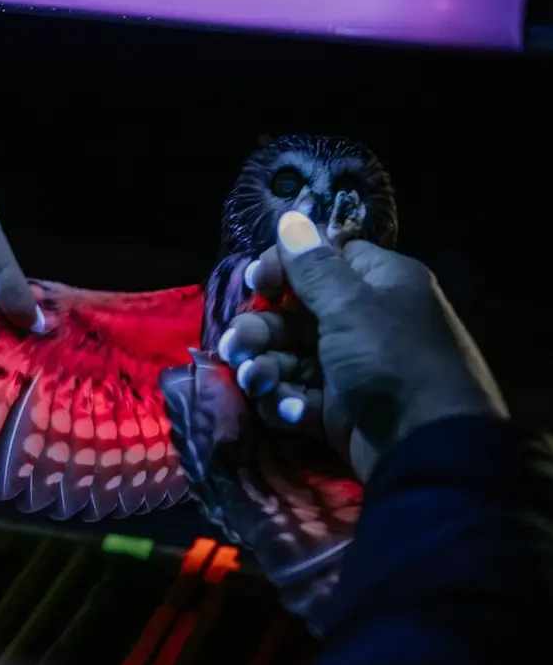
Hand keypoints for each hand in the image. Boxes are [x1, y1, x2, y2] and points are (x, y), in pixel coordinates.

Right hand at [218, 211, 507, 479]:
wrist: (427, 448)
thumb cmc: (392, 360)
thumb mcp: (352, 306)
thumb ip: (312, 266)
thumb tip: (290, 216)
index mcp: (376, 284)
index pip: (320, 260)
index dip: (283, 269)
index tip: (256, 283)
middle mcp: (361, 321)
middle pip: (291, 313)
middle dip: (258, 329)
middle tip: (235, 346)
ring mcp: (347, 368)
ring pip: (286, 357)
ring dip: (264, 367)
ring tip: (257, 381)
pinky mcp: (336, 411)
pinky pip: (295, 395)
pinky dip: (286, 401)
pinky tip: (292, 411)